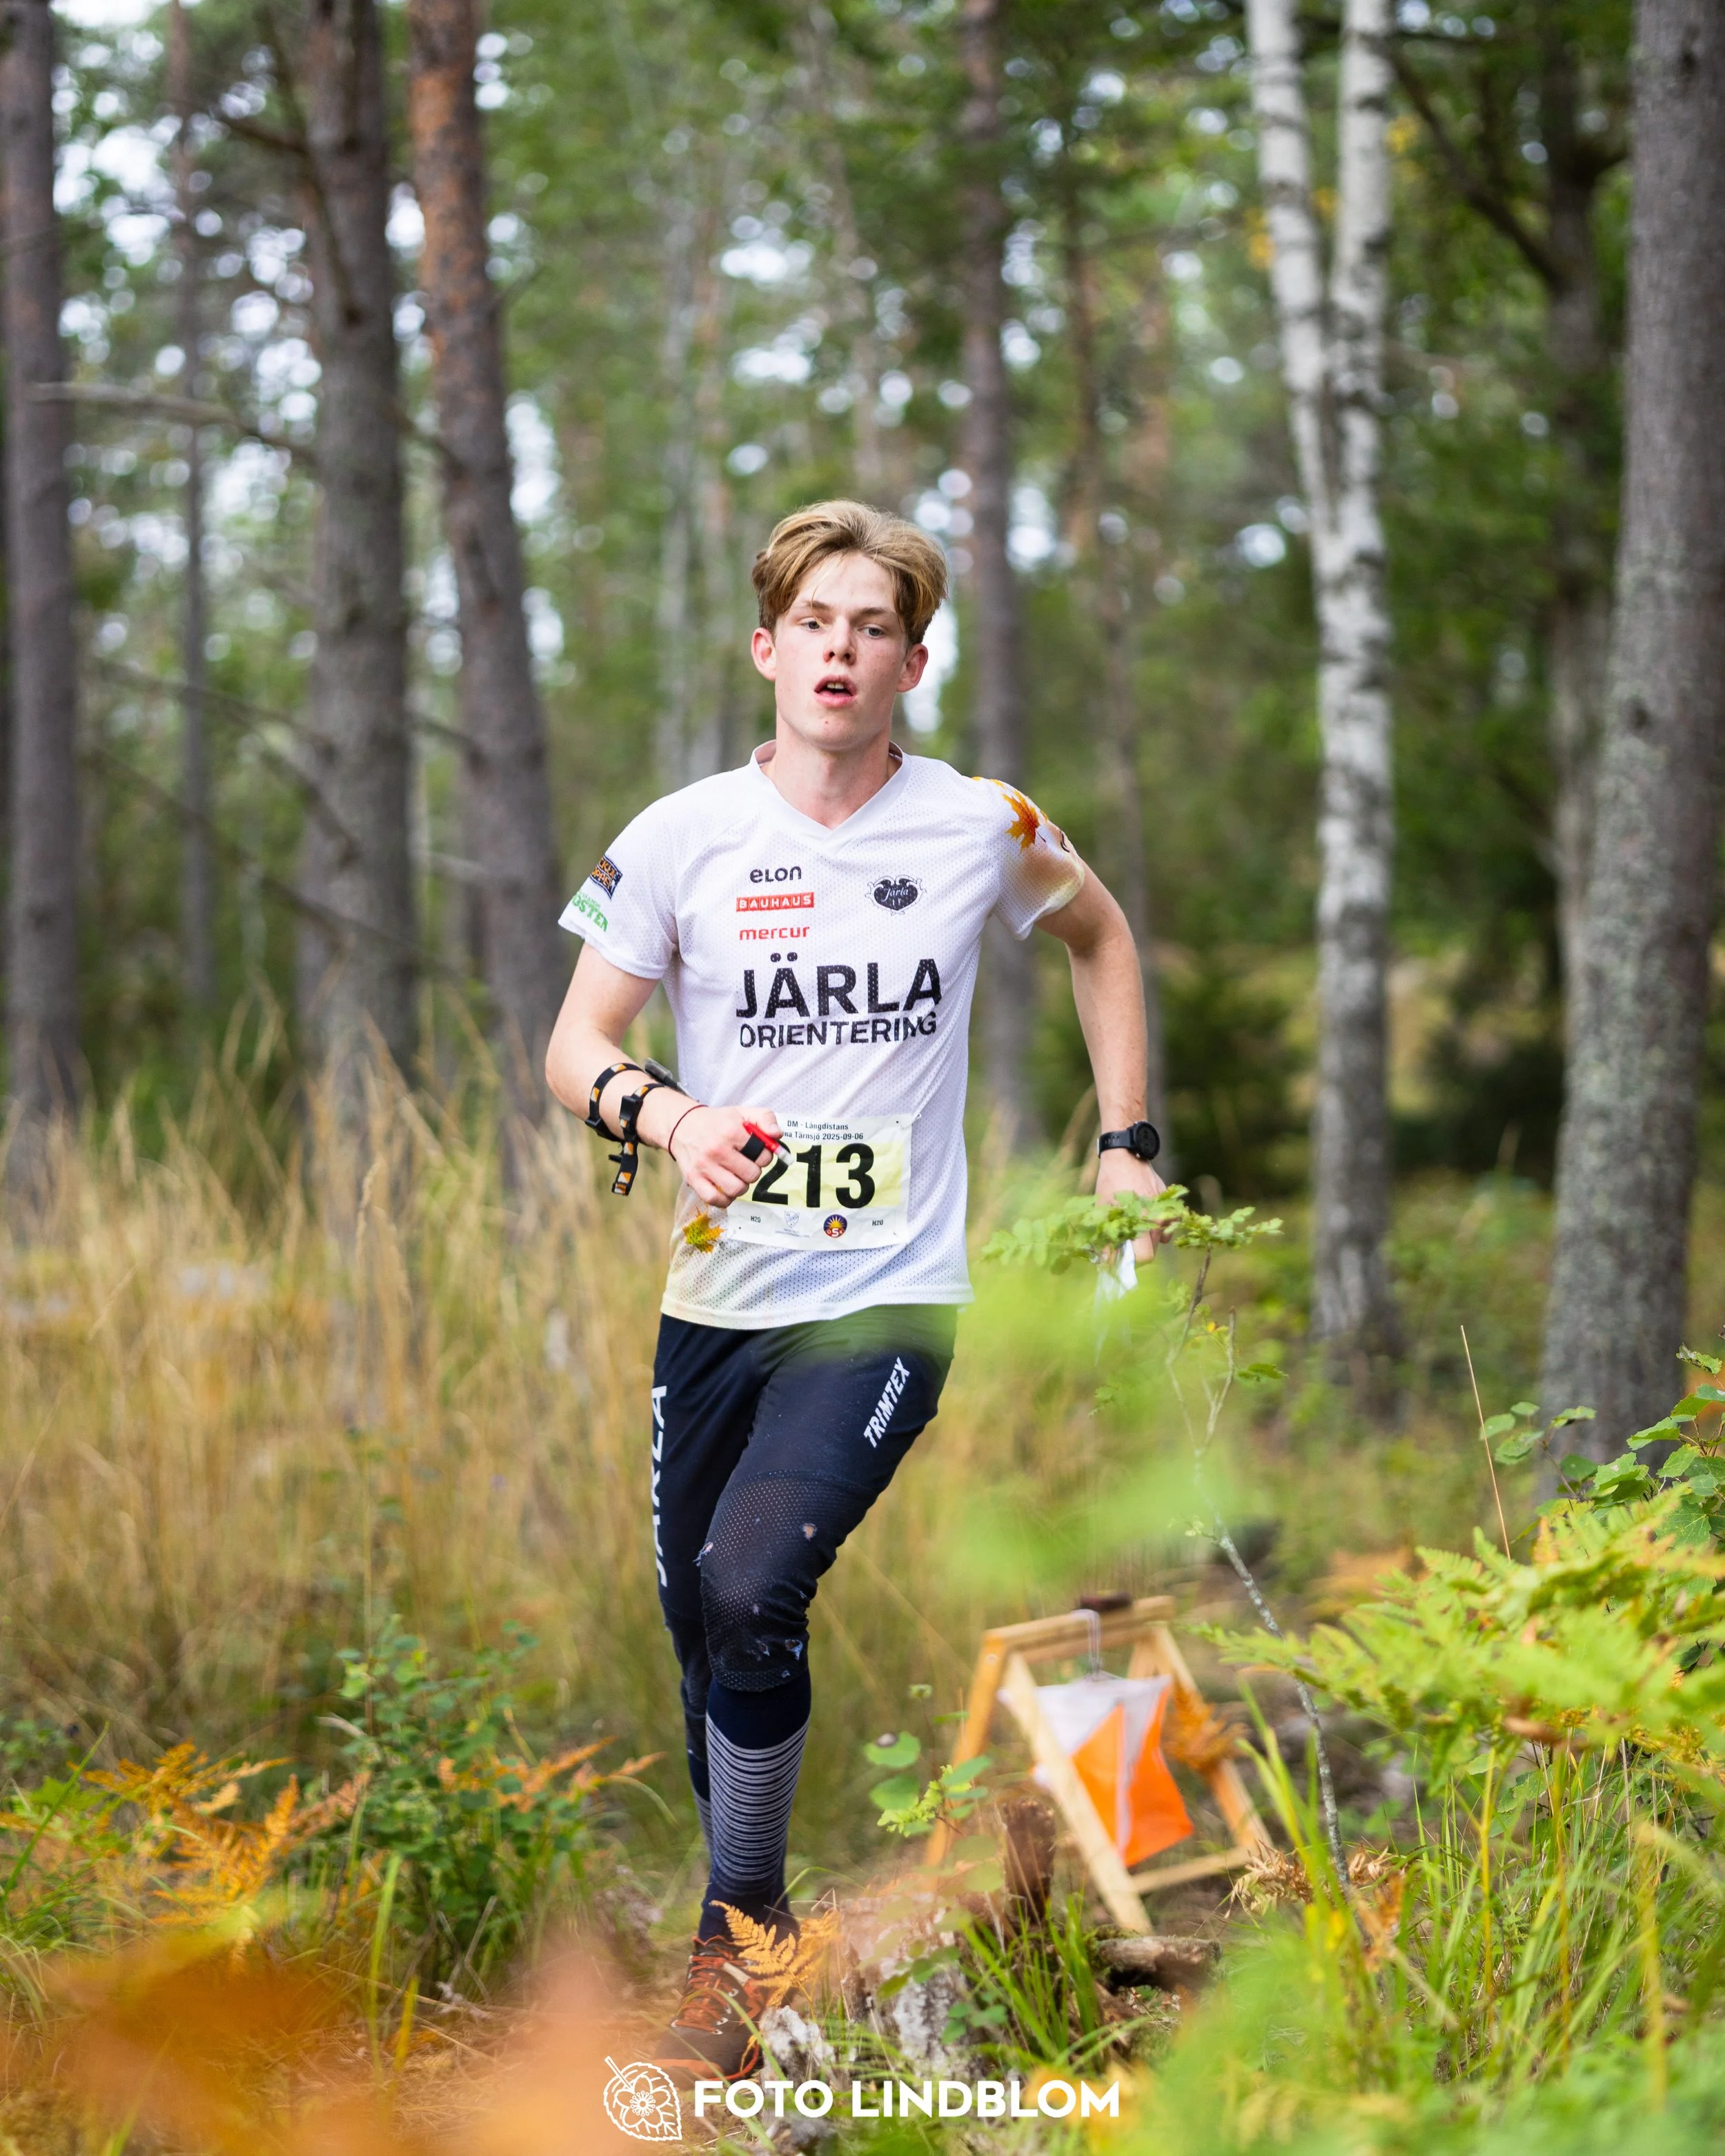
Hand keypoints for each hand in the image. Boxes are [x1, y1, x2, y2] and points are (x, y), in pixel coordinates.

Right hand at [665, 1105, 781, 1207]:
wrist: (682, 1125)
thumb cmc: (717, 1122)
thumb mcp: (743, 1112)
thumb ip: (766, 1119)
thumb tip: (777, 1135)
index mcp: (731, 1131)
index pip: (763, 1155)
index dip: (765, 1156)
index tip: (757, 1153)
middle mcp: (717, 1149)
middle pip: (751, 1174)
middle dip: (754, 1171)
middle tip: (747, 1164)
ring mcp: (704, 1166)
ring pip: (736, 1189)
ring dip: (742, 1186)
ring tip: (738, 1177)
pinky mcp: (693, 1179)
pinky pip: (715, 1199)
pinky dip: (725, 1199)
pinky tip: (727, 1190)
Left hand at [1094, 1144, 1167, 1263]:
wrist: (1126, 1154)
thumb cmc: (1110, 1181)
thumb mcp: (1103, 1208)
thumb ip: (1107, 1236)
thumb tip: (1106, 1261)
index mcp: (1141, 1221)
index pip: (1145, 1257)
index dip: (1131, 1262)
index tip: (1120, 1260)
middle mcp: (1157, 1218)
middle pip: (1151, 1249)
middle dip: (1136, 1250)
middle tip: (1121, 1241)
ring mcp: (1165, 1210)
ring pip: (1159, 1238)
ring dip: (1146, 1238)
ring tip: (1131, 1225)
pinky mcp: (1169, 1202)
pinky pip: (1168, 1225)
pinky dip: (1159, 1227)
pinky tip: (1146, 1220)